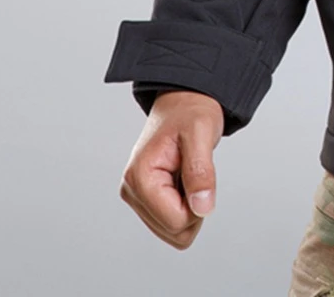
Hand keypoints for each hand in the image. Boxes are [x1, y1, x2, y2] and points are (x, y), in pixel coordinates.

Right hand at [118, 90, 224, 248]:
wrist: (184, 101)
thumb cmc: (191, 113)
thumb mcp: (201, 134)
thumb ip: (201, 172)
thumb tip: (202, 208)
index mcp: (139, 178)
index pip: (175, 221)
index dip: (198, 204)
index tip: (201, 175)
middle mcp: (131, 191)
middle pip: (174, 231)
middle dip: (194, 207)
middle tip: (197, 172)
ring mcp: (137, 197)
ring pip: (172, 232)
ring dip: (190, 207)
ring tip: (189, 174)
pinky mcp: (145, 199)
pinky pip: (170, 222)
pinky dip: (185, 205)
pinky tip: (184, 181)